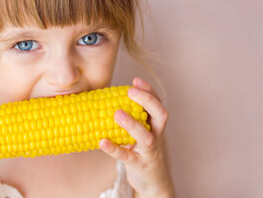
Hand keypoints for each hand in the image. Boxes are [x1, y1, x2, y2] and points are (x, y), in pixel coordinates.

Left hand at [99, 77, 174, 197]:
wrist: (153, 182)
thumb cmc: (142, 151)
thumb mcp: (142, 133)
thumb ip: (132, 118)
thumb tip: (105, 100)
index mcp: (157, 125)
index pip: (158, 103)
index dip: (149, 91)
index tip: (135, 80)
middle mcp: (157, 136)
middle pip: (160, 115)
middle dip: (147, 101)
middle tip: (130, 92)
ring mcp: (150, 152)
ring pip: (146, 137)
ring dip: (132, 124)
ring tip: (117, 113)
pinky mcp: (139, 165)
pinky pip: (127, 157)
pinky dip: (114, 149)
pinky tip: (102, 142)